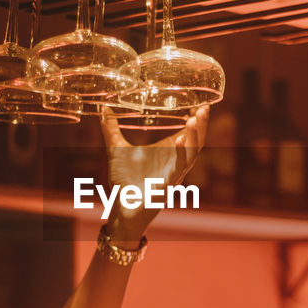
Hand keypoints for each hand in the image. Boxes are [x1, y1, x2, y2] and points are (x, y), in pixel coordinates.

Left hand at [100, 106, 208, 242]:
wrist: (122, 206)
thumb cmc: (123, 180)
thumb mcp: (116, 148)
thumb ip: (111, 128)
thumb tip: (103, 108)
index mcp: (169, 151)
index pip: (188, 132)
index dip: (196, 118)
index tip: (200, 101)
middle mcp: (176, 160)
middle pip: (196, 140)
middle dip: (202, 124)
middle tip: (204, 107)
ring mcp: (175, 172)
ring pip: (193, 152)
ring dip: (196, 136)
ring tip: (195, 118)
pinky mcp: (170, 182)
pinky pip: (181, 166)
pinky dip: (183, 153)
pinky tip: (181, 140)